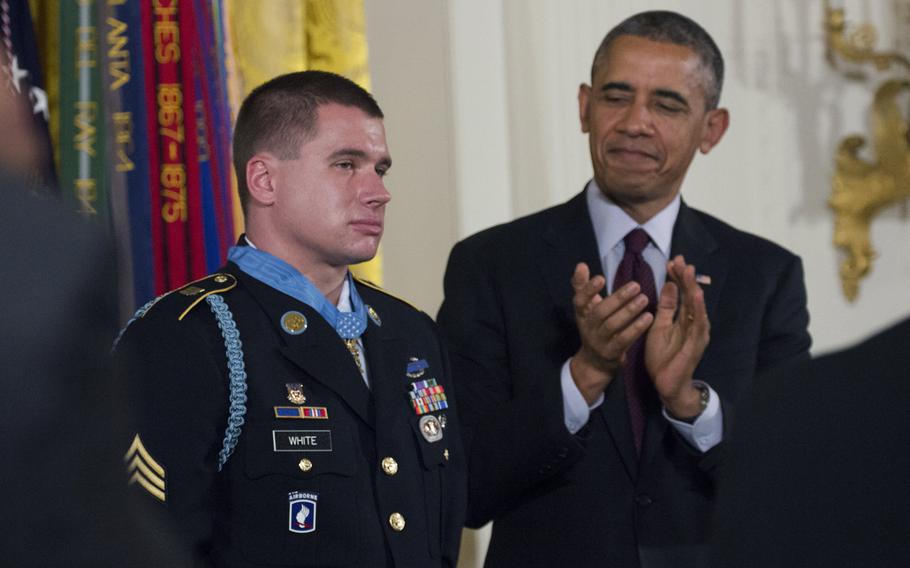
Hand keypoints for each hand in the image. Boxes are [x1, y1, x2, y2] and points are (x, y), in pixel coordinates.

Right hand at [569, 262, 653, 404]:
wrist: (595, 363)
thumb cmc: (595, 327)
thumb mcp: (587, 308)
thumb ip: (583, 286)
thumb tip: (581, 264)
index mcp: (581, 315)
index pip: (579, 301)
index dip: (588, 290)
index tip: (601, 278)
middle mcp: (587, 328)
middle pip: (600, 312)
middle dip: (618, 298)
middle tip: (636, 285)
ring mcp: (598, 342)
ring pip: (612, 325)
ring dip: (629, 311)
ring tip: (644, 299)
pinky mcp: (611, 353)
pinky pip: (624, 340)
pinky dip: (636, 328)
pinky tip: (649, 318)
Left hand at [645, 255, 710, 418]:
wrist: (666, 384)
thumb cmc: (663, 356)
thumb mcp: (659, 326)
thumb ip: (666, 307)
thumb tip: (669, 284)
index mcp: (683, 318)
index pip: (681, 293)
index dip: (677, 278)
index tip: (672, 261)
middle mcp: (693, 322)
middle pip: (690, 296)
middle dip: (686, 277)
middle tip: (681, 260)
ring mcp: (697, 333)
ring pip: (696, 306)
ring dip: (693, 288)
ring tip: (689, 272)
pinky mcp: (697, 343)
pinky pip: (698, 324)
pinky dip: (698, 309)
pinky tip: (696, 296)